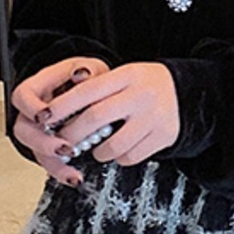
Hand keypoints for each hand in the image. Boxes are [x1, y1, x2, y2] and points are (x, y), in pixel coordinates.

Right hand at [10, 56, 111, 185]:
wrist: (94, 93)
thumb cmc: (86, 79)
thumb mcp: (90, 68)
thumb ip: (87, 71)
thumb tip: (83, 75)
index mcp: (39, 88)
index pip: (23, 96)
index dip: (30, 108)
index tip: (45, 116)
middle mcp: (35, 112)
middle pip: (23, 130)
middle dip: (42, 142)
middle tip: (63, 147)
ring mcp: (42, 132)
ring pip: (35, 151)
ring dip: (53, 163)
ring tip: (71, 170)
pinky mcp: (51, 147)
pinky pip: (51, 163)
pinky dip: (63, 172)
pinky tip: (75, 177)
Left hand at [38, 62, 178, 165]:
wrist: (188, 92)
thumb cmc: (146, 85)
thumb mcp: (124, 76)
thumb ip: (97, 88)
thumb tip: (60, 108)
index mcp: (127, 76)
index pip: (87, 91)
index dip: (62, 106)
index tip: (45, 117)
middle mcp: (140, 95)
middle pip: (95, 118)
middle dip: (73, 133)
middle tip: (63, 141)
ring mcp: (153, 117)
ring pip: (113, 144)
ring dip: (97, 151)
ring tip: (96, 148)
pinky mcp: (163, 136)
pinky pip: (131, 156)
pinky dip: (119, 158)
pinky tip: (119, 151)